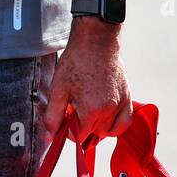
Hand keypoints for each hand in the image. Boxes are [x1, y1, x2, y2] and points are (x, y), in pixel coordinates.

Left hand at [43, 18, 131, 144]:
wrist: (96, 40)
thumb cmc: (78, 60)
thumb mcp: (58, 88)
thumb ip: (53, 116)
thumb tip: (50, 137)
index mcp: (91, 110)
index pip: (80, 136)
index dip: (69, 131)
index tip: (67, 118)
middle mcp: (109, 110)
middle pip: (94, 135)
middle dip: (83, 127)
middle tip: (75, 111)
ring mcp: (120, 103)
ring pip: (109, 131)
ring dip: (98, 127)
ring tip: (89, 113)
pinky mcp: (127, 96)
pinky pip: (125, 122)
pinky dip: (116, 125)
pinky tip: (106, 117)